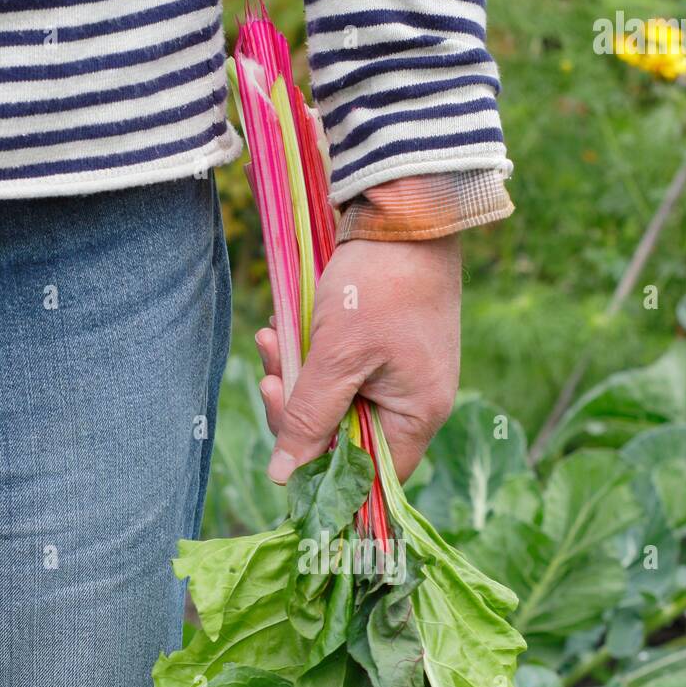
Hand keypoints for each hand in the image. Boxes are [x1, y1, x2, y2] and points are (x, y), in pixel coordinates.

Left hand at [255, 235, 460, 483]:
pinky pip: (334, 369)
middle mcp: (412, 402)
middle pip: (343, 437)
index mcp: (417, 415)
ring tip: (269, 340)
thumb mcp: (336, 356)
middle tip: (268, 380)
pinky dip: (305, 354)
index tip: (285, 453)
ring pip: (332, 400)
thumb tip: (284, 477)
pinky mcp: (379, 347)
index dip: (325, 472)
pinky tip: (281, 328)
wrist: (403, 210)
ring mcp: (397, 373)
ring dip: (293, 376)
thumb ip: (309, 418)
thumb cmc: (378, 284)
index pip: (370, 474)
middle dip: (297, 410)